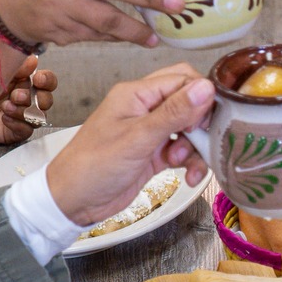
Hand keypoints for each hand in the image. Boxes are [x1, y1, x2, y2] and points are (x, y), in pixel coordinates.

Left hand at [0, 56, 58, 144]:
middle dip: (37, 98)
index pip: (46, 81)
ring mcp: (20, 116)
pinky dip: (18, 124)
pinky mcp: (13, 131)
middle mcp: (24, 98)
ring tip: (5, 107)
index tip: (37, 78)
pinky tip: (4, 118)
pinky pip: (27, 131)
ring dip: (25, 110)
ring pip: (40, 116)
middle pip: (47, 99)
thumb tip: (34, 60)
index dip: (47, 80)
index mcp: (23, 81)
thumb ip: (16, 66)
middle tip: (17, 95)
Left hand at [45, 64, 214, 223]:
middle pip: (188, 101)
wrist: (73, 202)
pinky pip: (182, 150)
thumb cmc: (93, 166)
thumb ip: (174, 112)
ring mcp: (150, 131)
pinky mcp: (154, 153)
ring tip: (185, 162)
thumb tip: (206, 87)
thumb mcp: (138, 138)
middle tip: (202, 138)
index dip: (201, 97)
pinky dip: (190, 162)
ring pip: (189, 128)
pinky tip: (189, 176)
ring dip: (195, 146)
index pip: (182, 79)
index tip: (209, 119)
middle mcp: (144, 108)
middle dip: (202, 121)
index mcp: (136, 94)